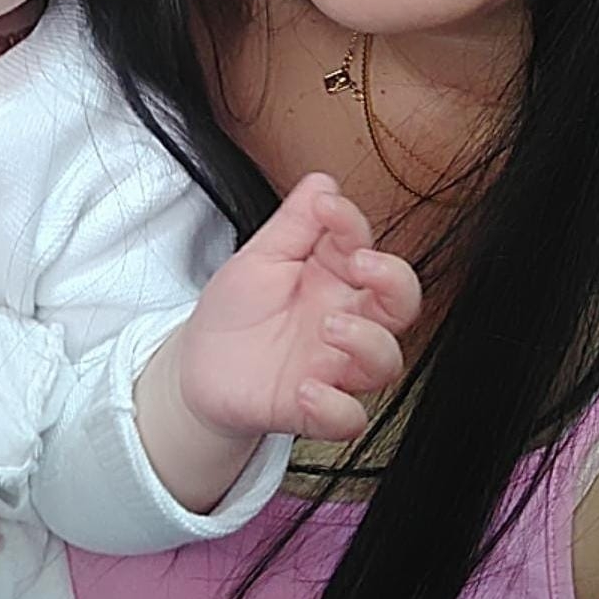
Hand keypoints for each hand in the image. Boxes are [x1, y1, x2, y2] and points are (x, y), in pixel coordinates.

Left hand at [178, 172, 421, 441]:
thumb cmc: (236, 308)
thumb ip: (293, 224)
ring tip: (329, 327)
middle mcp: (345, 319)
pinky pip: (347, 417)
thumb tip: (323, 180)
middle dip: (395, 281)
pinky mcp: (314, 409)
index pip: (363, 245)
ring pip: (386, 361)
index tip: (327, 207)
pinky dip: (336, 408)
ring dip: (367, 341)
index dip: (353, 223)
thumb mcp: (259, 257)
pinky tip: (306, 389)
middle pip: (400, 304)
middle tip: (362, 265)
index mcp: (333, 277)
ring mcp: (332, 365)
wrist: (198, 366)